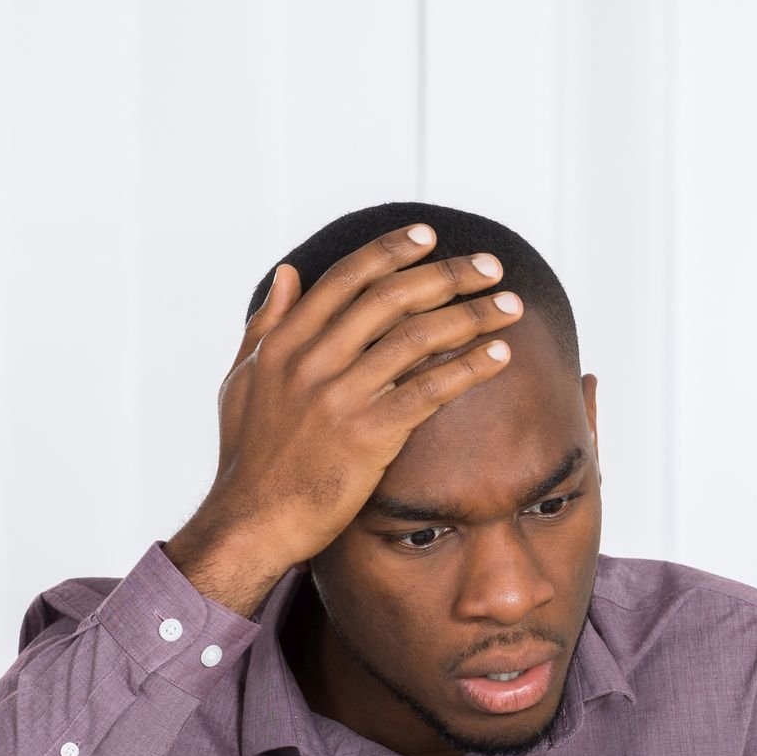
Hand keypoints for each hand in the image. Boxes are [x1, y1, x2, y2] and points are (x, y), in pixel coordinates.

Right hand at [164, 222, 524, 615]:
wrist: (253, 520)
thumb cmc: (251, 456)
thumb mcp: (244, 379)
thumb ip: (266, 324)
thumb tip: (287, 272)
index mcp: (284, 342)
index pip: (346, 278)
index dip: (390, 252)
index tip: (428, 236)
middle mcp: (312, 359)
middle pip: (392, 298)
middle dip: (448, 274)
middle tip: (490, 264)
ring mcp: (340, 395)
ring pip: (418, 337)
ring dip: (473, 315)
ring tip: (512, 305)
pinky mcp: (368, 434)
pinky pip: (429, 389)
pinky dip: (469, 367)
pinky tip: (500, 355)